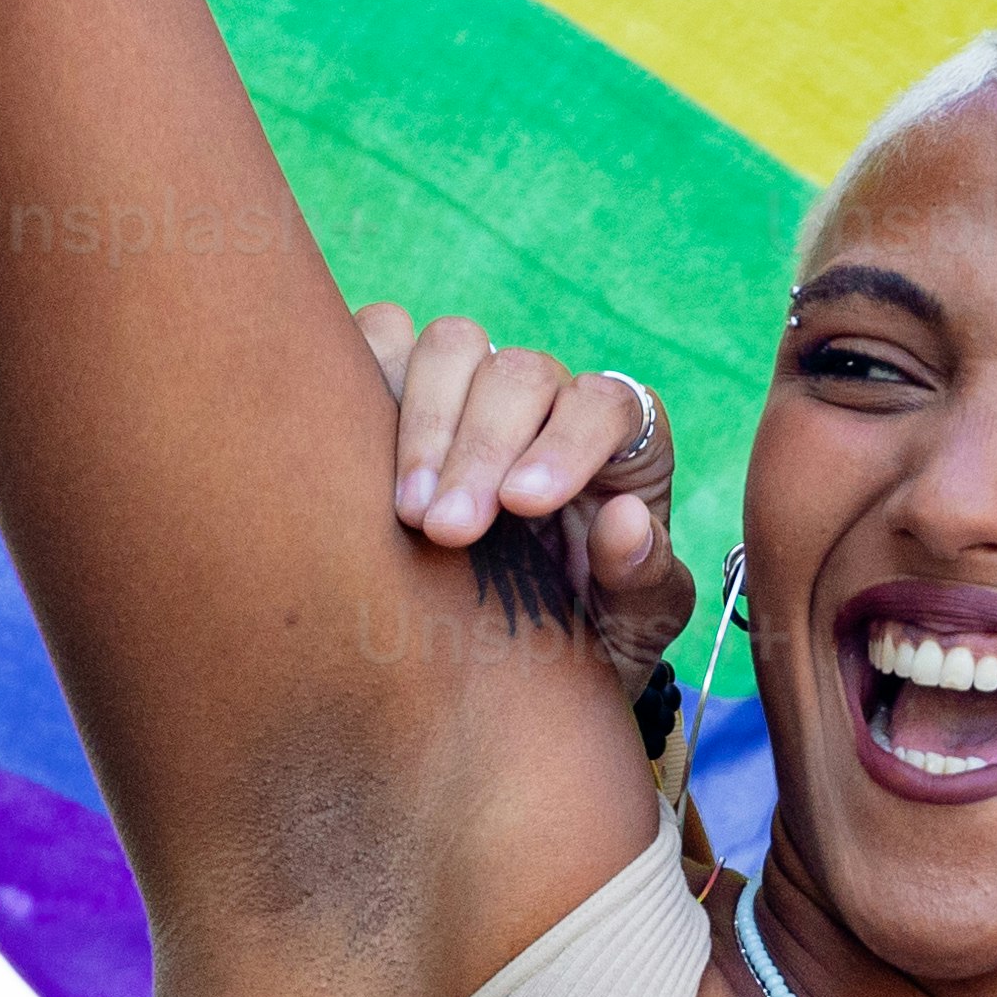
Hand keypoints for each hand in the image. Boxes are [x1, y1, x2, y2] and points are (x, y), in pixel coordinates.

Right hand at [358, 305, 684, 656]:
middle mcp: (548, 398)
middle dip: (480, 449)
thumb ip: (645, 577)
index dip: (566, 445)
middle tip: (448, 530)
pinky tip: (350, 446)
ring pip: (450, 348)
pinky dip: (364, 369)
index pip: (603, 406)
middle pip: (518, 375)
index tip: (523, 503)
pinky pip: (383, 338)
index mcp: (619, 440)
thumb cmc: (587, 627)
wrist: (513, 659)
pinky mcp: (407, 387)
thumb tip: (625, 521)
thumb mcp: (636, 622)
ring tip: (406, 508)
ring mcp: (474, 384)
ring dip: (423, 420)